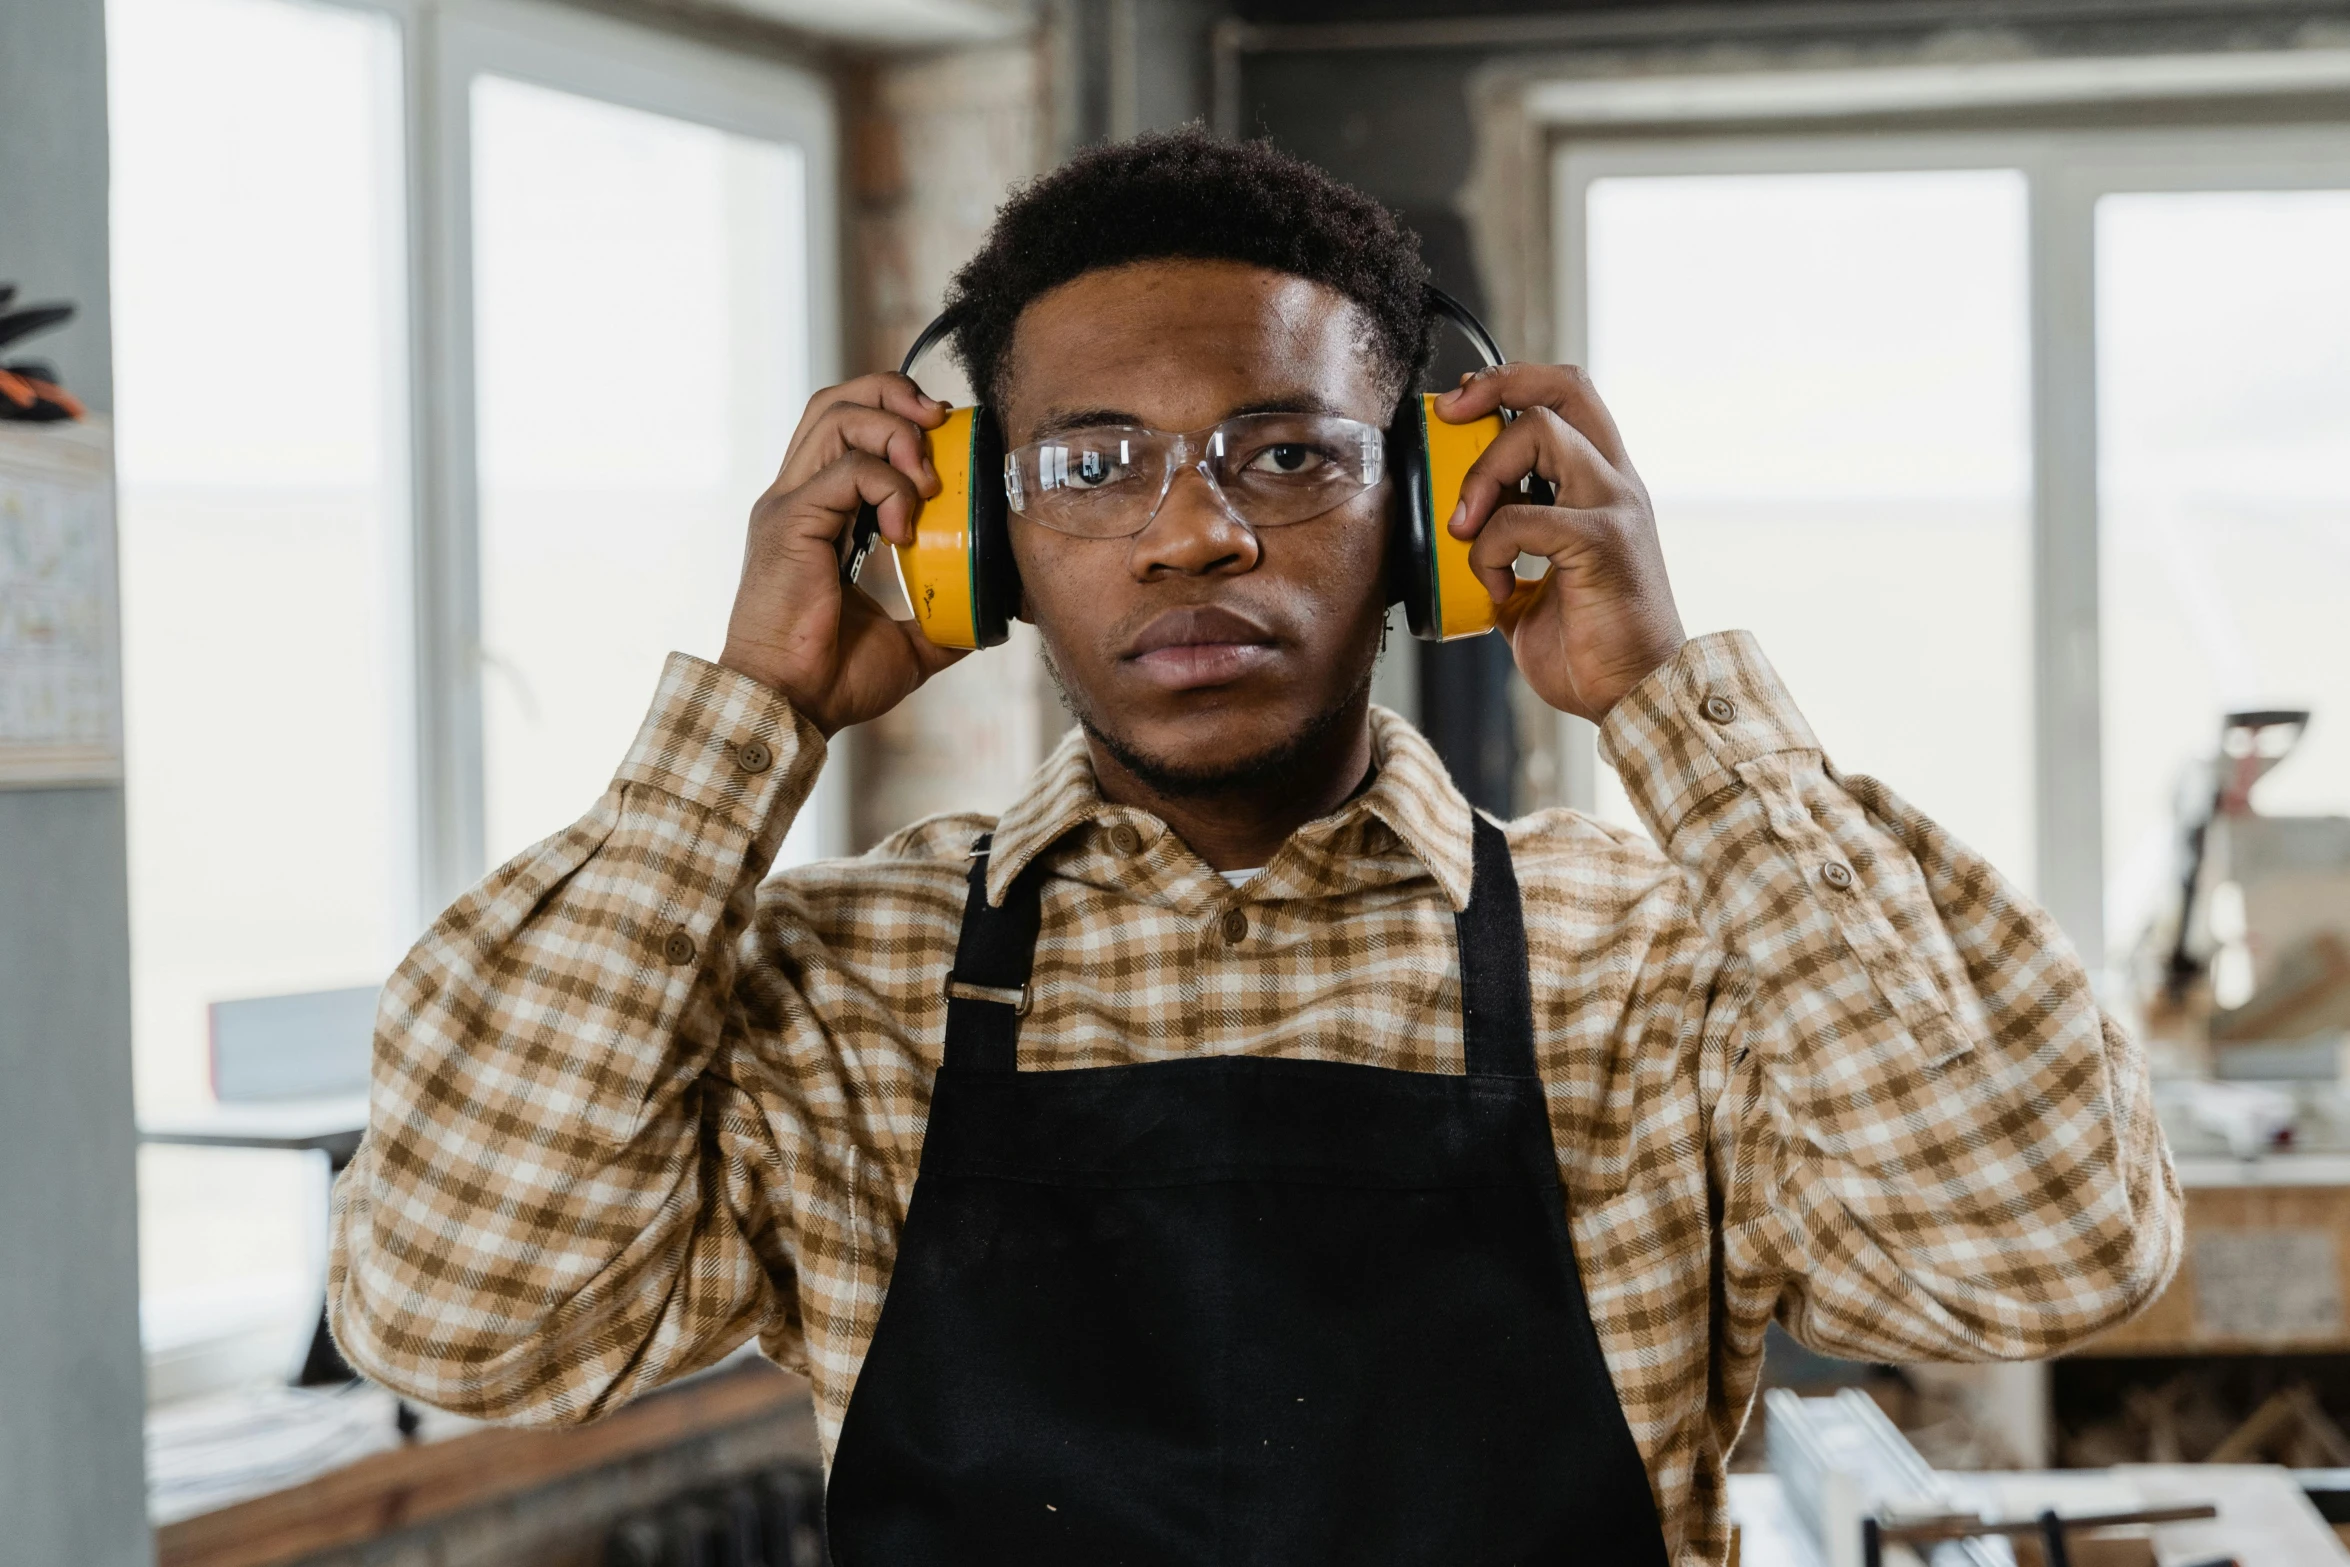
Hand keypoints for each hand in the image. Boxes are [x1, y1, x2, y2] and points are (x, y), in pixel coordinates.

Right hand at [720, 373, 967, 735]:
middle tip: (939, 424)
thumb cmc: (832, 681)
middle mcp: (796, 499)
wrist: (792, 707)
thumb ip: (940, 622)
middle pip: (834, 401)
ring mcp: (788, 507)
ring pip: (836, 417)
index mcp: (817, 515)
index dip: (896, 415)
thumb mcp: (906, 645)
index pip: (846, 428)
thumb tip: (986, 619)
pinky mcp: (789, 523)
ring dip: (895, 432)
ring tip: (927, 479)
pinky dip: (888, 487)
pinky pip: (847, 472)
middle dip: (893, 395)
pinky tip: (905, 527)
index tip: (942, 436)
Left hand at [1433, 364, 1685, 722]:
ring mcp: (1614, 507)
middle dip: (1493, 387)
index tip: (1460, 405)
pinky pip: (1522, 517)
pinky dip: (1490, 549)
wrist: (1633, 697)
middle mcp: (1616, 483)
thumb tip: (1455, 536)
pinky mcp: (1602, 542)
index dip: (1511, 382)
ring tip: (1465, 529)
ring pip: (1538, 431)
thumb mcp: (1532, 586)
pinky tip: (1499, 588)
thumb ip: (1505, 549)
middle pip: (1562, 387)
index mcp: (1602, 487)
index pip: (1568, 397)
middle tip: (1447, 419)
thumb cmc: (1589, 650)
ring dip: (1483, 475)